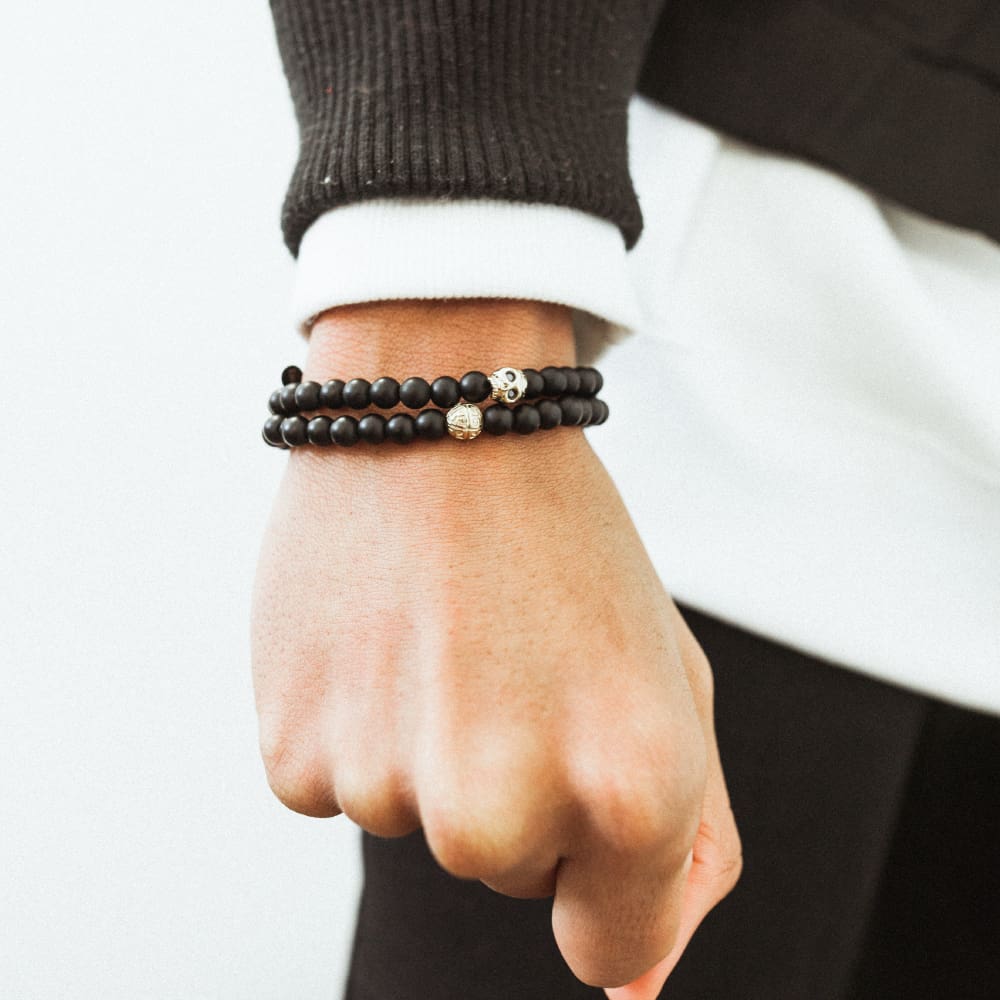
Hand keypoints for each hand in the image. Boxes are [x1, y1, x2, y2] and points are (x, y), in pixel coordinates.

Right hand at [250, 300, 740, 989]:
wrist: (439, 412)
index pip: (611, 945)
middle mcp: (502, 805)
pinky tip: (378, 635)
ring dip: (435, 750)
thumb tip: (631, 990)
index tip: (582, 794)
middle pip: (512, 877)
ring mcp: (386, 782)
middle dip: (522, 790)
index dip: (602, 877)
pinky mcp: (293, 752)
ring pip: (421, 826)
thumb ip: (680, 847)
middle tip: (511, 661)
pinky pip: (341, 785)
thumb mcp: (668, 678)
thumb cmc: (566, 539)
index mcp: (629, 786)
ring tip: (443, 633)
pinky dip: (360, 726)